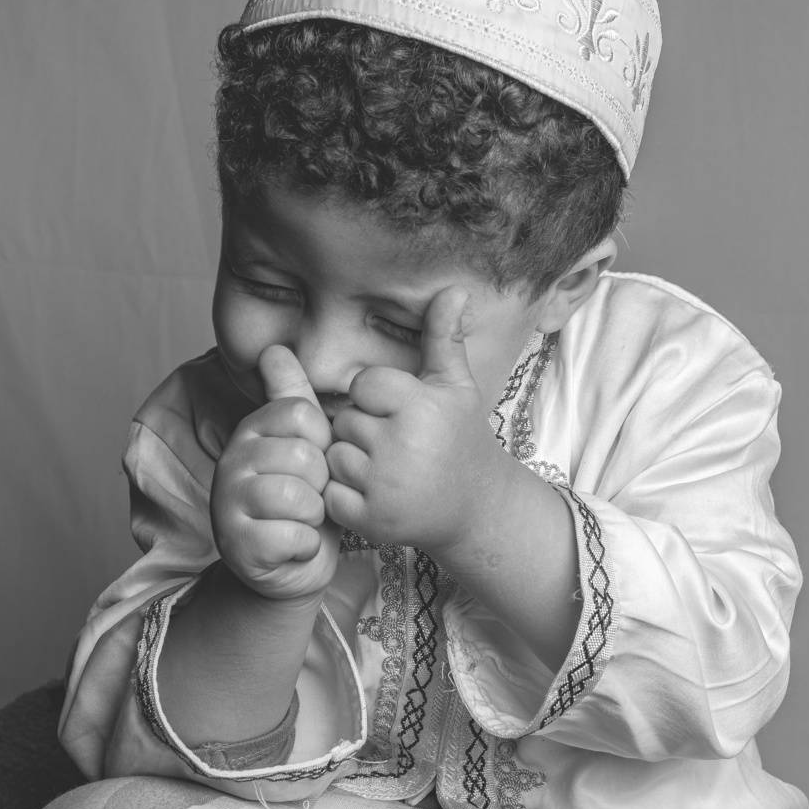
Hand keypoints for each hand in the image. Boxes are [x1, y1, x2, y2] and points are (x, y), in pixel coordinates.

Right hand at [210, 346, 339, 600]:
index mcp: (252, 429)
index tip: (315, 462)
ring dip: (314, 516)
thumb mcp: (304, 443)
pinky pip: (293, 536)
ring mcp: (228, 503)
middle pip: (304, 456)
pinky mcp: (237, 546)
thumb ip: (291, 396)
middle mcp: (232, 461)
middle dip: (321, 485)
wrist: (289, 566)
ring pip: (298, 496)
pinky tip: (295, 546)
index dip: (323, 442)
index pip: (301, 414)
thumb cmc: (303, 501)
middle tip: (308, 499)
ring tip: (302, 521)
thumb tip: (273, 348)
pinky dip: (305, 546)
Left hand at [324, 287, 509, 554]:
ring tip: (387, 468)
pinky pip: (331, 494)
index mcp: (419, 407)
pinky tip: (376, 493)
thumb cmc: (461, 439)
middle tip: (398, 446)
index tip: (403, 414)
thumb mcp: (456, 386)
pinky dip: (346, 495)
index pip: (363, 384)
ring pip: (334, 456)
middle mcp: (402, 446)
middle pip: (345, 420)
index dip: (378, 398)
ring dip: (351, 463)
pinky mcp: (372, 520)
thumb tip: (452, 288)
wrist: (477, 508)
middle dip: (364, 431)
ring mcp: (386, 486)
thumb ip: (444, 337)